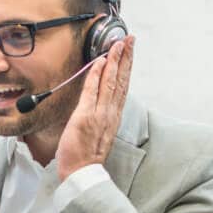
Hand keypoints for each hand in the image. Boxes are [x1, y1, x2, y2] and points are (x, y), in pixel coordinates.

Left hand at [56, 36, 134, 180]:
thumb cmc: (86, 156)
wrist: (82, 173)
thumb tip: (100, 100)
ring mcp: (99, 114)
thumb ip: (101, 115)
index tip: (130, 51)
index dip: (127, 67)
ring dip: (115, 61)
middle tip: (129, 39)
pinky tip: (100, 61)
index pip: (123, 86)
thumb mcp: (100, 133)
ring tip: (118, 44)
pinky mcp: (85, 117)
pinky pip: (92, 91)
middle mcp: (110, 113)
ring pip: (111, 82)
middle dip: (126, 57)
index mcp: (114, 116)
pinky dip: (97, 75)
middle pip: (122, 80)